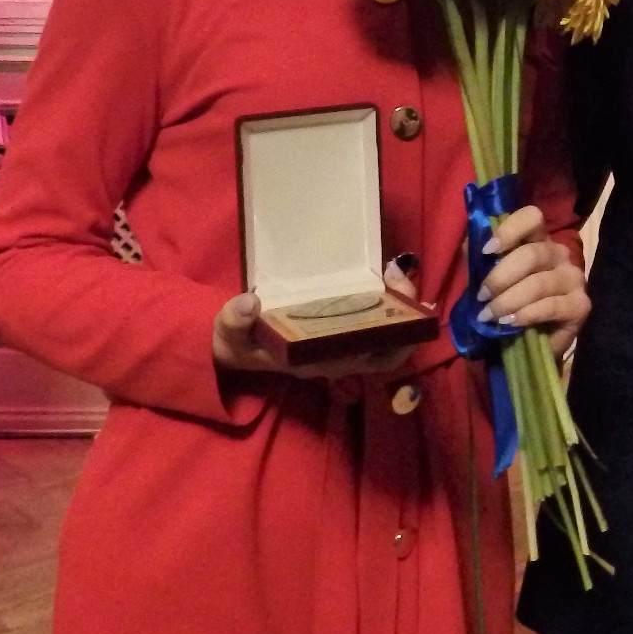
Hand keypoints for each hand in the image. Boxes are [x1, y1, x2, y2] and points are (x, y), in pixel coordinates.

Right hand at [211, 292, 414, 381]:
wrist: (231, 350)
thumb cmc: (236, 342)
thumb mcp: (228, 333)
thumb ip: (233, 321)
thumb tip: (250, 304)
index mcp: (315, 360)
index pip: (365, 358)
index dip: (391, 339)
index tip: (397, 307)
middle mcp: (334, 356)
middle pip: (386, 348)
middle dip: (404, 319)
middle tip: (403, 281)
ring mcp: (337, 345)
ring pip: (384, 335)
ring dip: (399, 308)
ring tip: (399, 273)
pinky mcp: (336, 330)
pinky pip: (372, 322)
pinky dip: (386, 302)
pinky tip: (387, 276)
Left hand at [477, 205, 588, 358]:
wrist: (525, 345)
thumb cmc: (507, 304)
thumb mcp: (488, 278)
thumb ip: (479, 259)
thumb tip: (470, 242)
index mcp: (538, 240)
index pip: (532, 217)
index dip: (509, 230)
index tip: (486, 251)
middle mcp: (560, 255)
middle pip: (532, 253)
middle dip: (500, 276)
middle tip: (482, 296)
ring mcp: (574, 279)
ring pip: (539, 283)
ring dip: (508, 300)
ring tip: (490, 315)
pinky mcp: (580, 306)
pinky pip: (551, 306)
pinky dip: (526, 314)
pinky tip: (510, 323)